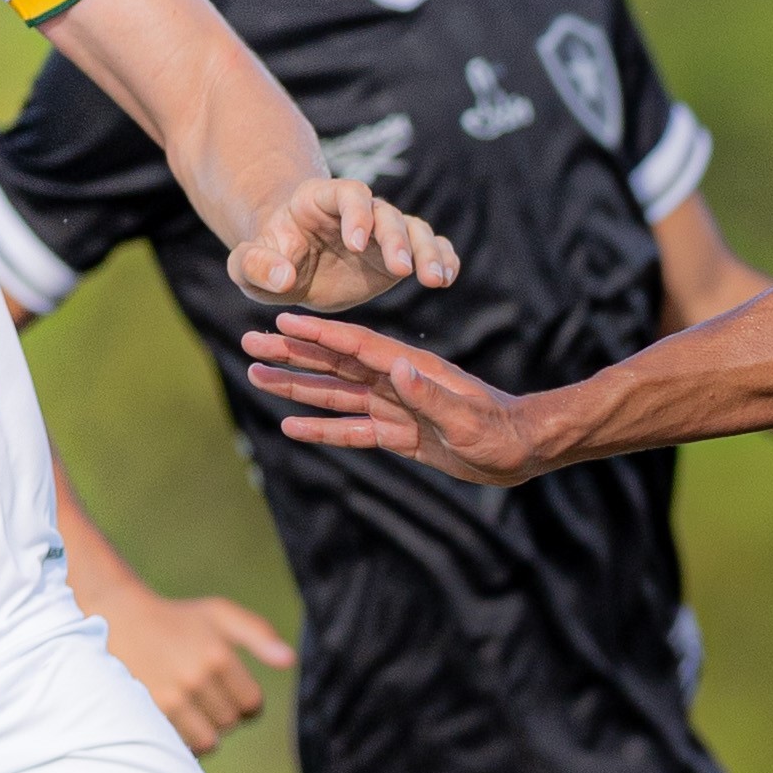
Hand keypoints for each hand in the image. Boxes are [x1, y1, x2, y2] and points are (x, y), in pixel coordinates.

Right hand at [101, 586, 294, 755]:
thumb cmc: (177, 619)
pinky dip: (182, 738)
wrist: (117, 621)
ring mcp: (168, 699)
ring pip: (207, 741)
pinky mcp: (144, 715)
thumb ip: (259, 634)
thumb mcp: (220, 614)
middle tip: (206, 694)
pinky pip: (179, 745)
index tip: (233, 691)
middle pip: (230, 723)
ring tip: (192, 709)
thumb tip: (290, 662)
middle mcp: (194, 679)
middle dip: (225, 713)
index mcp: (218, 656)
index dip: (247, 702)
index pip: (251, 704)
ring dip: (205, 731)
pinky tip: (174, 717)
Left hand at [229, 173, 462, 314]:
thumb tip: (283, 277)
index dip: (356, 214)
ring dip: (428, 251)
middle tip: (402, 270)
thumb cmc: (268, 261)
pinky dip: (443, 258)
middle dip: (396, 240)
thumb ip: (255, 266)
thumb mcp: (246, 267)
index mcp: (320, 201)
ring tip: (436, 280)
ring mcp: (383, 233)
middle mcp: (359, 212)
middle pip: (386, 214)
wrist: (290, 268)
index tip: (357, 244)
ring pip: (415, 230)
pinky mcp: (399, 255)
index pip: (348, 194)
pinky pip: (429, 249)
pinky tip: (447, 277)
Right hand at [243, 311, 538, 487]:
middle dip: (293, 354)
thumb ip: (430, 396)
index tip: (281, 321)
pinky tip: (291, 425)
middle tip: (250, 344)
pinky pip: (351, 430)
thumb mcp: (466, 417)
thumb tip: (397, 369)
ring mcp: (395, 408)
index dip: (319, 335)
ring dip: (297, 387)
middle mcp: (396, 383)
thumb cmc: (500, 431)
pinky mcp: (398, 434)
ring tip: (257, 377)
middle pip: (334, 365)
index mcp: (411, 370)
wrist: (522, 451)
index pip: (356, 348)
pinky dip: (321, 428)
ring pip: (335, 395)